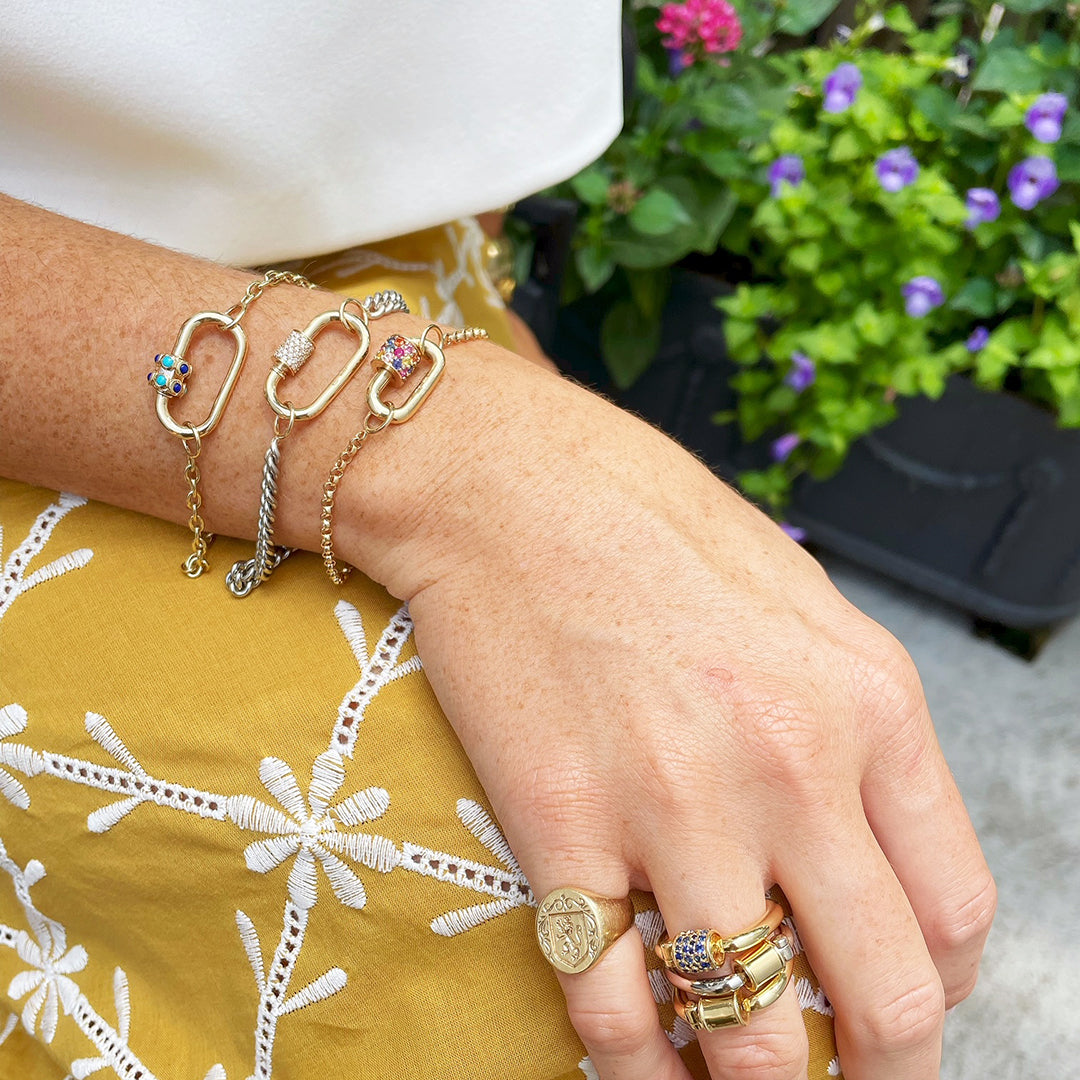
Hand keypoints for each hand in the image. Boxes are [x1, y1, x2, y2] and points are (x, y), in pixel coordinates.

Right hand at [391, 360, 994, 1079]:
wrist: (506, 485)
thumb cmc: (649, 525)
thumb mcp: (800, 602)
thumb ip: (852, 726)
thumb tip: (866, 848)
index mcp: (868, 703)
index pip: (954, 909)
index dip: (941, 988)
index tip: (894, 1007)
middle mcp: (790, 766)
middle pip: (884, 998)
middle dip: (880, 1076)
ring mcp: (673, 803)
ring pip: (746, 1030)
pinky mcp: (561, 825)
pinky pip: (609, 1005)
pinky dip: (629, 1068)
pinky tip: (635, 1069)